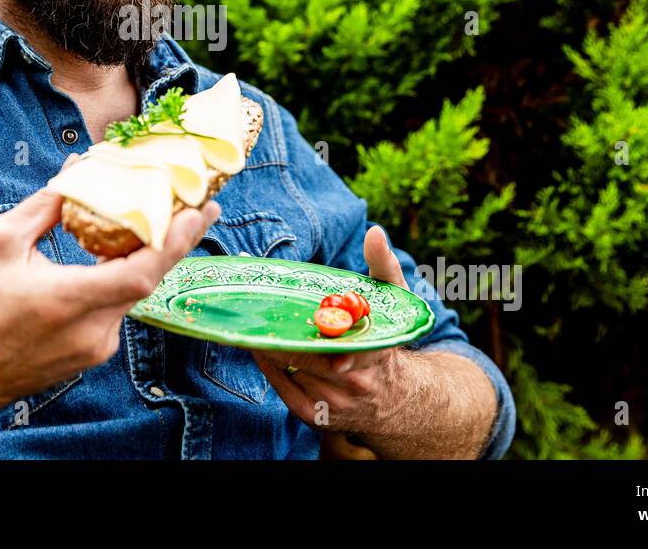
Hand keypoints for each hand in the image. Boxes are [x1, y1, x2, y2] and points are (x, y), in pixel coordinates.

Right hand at [0, 154, 221, 412]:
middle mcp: (92, 329)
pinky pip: (122, 307)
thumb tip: (77, 169)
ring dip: (153, 258)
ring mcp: (98, 346)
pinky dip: (129, 278)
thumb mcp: (0, 243)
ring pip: (137, 293)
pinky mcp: (96, 352)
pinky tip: (128, 254)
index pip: (141, 273)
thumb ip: (44, 206)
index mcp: (69, 300)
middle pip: (151, 280)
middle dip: (178, 241)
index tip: (198, 213)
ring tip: (169, 221)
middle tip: (202, 206)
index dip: (174, 242)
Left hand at [251, 224, 423, 452]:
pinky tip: (259, 348)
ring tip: (248, 323)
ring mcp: (335, 402)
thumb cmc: (389, 337)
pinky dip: (271, 368)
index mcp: (374, 349)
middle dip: (280, 333)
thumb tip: (374, 231)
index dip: (315, 327)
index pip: (340, 337)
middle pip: (306, 354)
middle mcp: (355, 381)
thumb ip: (384, 264)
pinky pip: (285, 390)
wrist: (399, 400)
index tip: (289, 313)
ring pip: (292, 370)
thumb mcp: (395, 299)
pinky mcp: (317, 416)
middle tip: (252, 310)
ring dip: (270, 347)